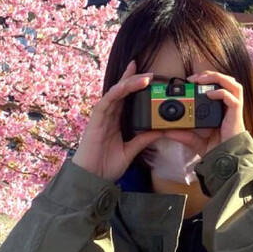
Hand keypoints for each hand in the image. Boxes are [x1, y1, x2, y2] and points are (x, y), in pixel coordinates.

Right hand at [72, 61, 160, 181]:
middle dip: (134, 79)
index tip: (148, 76)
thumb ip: (143, 140)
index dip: (135, 85)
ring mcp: (101, 117)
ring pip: (115, 93)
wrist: (91, 179)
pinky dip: (115, 93)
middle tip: (150, 72)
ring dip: (129, 84)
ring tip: (144, 78)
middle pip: (121, 91)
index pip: (127, 99)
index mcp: (116, 121)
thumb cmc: (106, 166)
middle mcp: (108, 116)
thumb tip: (161, 131)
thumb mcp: (131, 151)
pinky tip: (124, 87)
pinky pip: (105, 102)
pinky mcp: (95, 121)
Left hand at [162, 70, 245, 156]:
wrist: (226, 161)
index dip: (204, 80)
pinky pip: (232, 98)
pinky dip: (221, 92)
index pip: (216, 86)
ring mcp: (234, 110)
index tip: (188, 82)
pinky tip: (209, 94)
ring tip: (201, 80)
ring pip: (232, 84)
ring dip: (217, 78)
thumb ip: (182, 135)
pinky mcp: (237, 114)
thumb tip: (165, 131)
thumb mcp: (194, 141)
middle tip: (193, 78)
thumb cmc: (216, 150)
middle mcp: (228, 106)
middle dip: (209, 75)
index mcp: (220, 109)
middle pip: (226, 80)